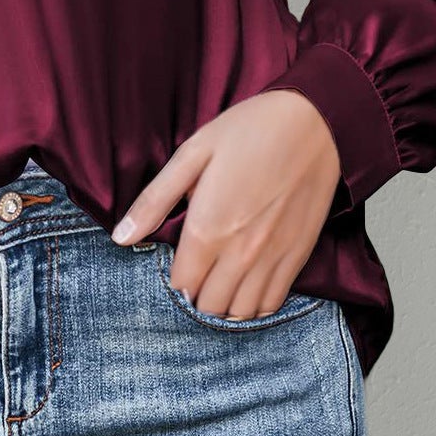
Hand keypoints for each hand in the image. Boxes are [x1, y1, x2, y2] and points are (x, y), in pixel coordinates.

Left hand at [112, 91, 342, 317]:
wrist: (315, 123)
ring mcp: (273, 258)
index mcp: (208, 228)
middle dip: (196, 294)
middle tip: (197, 271)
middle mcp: (240, 252)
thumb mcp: (192, 154)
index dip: (174, 279)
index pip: (181, 285)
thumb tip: (121, 237)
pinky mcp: (298, 256)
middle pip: (209, 306)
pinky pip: (272, 304)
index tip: (177, 263)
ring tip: (220, 279)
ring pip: (241, 313)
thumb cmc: (249, 131)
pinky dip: (256, 303)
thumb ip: (155, 200)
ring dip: (225, 303)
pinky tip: (247, 281)